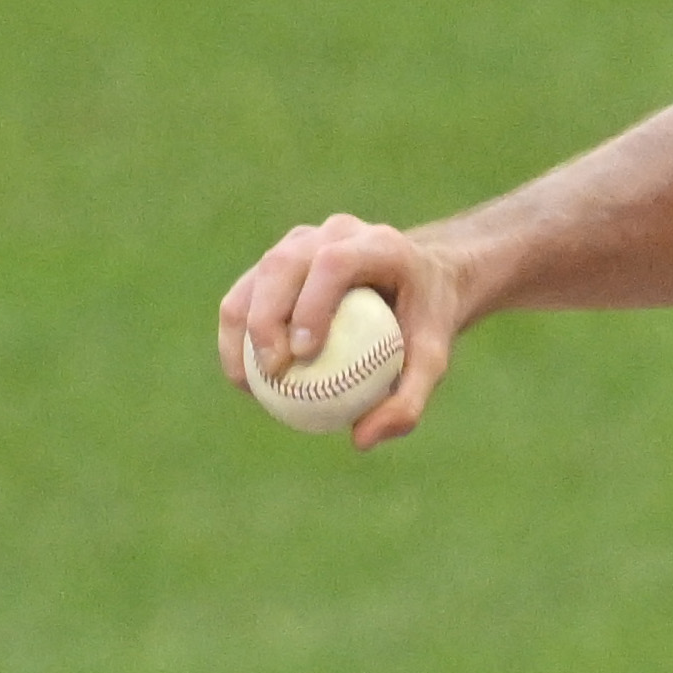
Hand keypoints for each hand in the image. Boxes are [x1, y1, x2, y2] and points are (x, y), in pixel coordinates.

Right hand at [217, 216, 467, 449]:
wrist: (421, 281)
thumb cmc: (428, 321)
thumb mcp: (434, 362)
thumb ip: (408, 401)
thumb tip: (361, 440)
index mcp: (377, 244)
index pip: (334, 263)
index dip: (311, 304)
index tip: (304, 353)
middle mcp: (335, 232)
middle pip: (283, 264)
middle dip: (266, 318)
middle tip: (271, 372)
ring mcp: (304, 240)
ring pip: (258, 276)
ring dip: (242, 327)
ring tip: (248, 383)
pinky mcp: (282, 258)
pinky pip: (249, 291)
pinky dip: (239, 331)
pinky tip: (244, 378)